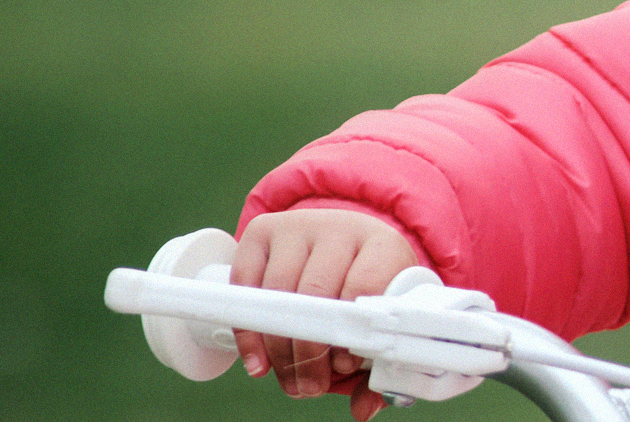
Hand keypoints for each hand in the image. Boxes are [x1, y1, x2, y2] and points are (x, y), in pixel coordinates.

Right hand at [231, 209, 418, 420]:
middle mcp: (342, 229)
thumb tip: (364, 410)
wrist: (343, 240)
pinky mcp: (262, 231)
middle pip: (317, 293)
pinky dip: (248, 330)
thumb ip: (377, 367)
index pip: (366, 284)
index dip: (353, 329)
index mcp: (383, 246)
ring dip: (278, 347)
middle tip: (309, 387)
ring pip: (278, 292)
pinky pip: (245, 284)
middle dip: (309, 351)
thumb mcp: (381, 317)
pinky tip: (258, 360)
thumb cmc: (366, 289)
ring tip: (288, 379)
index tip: (345, 365)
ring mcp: (299, 226)